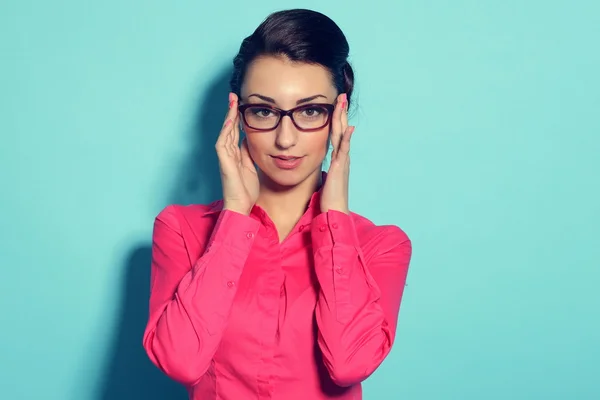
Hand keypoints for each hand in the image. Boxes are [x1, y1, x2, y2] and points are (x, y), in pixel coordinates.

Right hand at [216, 93, 258, 215]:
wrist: (241, 205)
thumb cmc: (246, 189)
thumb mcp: (252, 166)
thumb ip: (249, 152)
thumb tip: (249, 138)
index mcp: (235, 153)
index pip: (235, 131)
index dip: (237, 117)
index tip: (241, 104)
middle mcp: (228, 153)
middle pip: (229, 128)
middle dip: (231, 112)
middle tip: (233, 96)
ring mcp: (225, 158)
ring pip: (225, 132)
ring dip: (228, 117)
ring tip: (232, 103)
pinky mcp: (224, 163)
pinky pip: (223, 145)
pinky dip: (225, 132)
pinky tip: (229, 122)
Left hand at [320, 93, 354, 213]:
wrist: (335, 211)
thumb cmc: (328, 198)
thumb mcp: (325, 179)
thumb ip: (324, 169)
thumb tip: (317, 164)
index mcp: (337, 158)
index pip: (336, 134)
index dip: (335, 119)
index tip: (335, 105)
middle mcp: (341, 157)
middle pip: (341, 130)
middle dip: (340, 113)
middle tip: (341, 96)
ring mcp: (342, 161)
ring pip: (342, 135)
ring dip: (343, 119)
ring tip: (343, 104)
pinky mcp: (340, 167)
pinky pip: (344, 150)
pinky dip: (346, 138)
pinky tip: (348, 127)